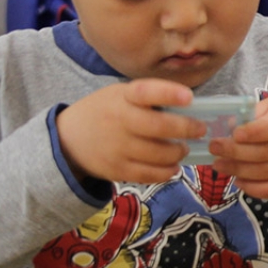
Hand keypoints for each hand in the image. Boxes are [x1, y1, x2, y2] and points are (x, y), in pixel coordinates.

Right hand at [56, 79, 200, 184]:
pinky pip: (150, 174)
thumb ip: (147, 99)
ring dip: (179, 152)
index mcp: (122, 97)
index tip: (189, 97)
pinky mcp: (117, 170)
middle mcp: (120, 121)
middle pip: (159, 127)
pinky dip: (167, 172)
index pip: (146, 92)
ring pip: (159, 154)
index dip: (169, 93)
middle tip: (200, 129)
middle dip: (187, 129)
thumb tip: (189, 108)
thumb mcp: (119, 95)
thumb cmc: (104, 111)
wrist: (68, 139)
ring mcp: (118, 148)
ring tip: (183, 148)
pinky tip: (173, 166)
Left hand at [208, 95, 267, 199]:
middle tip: (214, 148)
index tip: (234, 134)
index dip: (254, 132)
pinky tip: (237, 179)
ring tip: (219, 165)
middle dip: (236, 152)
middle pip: (267, 152)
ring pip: (266, 172)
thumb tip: (228, 126)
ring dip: (239, 170)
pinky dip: (252, 187)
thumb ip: (252, 114)